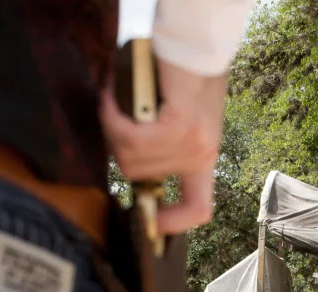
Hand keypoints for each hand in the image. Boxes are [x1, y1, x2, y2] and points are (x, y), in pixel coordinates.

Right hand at [100, 59, 227, 235]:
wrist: (195, 41)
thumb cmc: (181, 72)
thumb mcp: (177, 118)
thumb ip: (160, 145)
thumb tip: (130, 165)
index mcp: (204, 157)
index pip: (199, 208)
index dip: (173, 223)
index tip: (149, 223)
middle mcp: (202, 155)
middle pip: (138, 175)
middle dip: (117, 146)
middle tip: (116, 115)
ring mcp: (193, 143)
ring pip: (129, 156)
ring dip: (113, 126)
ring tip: (116, 99)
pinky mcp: (179, 126)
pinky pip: (129, 135)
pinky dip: (113, 115)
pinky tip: (113, 95)